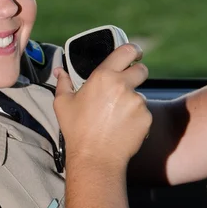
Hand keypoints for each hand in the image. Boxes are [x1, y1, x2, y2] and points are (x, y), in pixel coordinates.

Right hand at [54, 43, 151, 169]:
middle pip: (141, 70)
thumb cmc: (76, 129)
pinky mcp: (146, 117)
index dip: (133, 50)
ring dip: (131, 100)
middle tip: (124, 87)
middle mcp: (123, 85)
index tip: (134, 54)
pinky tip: (122, 127)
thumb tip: (60, 72)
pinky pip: (144, 112)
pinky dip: (136, 117)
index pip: (127, 51)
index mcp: (104, 76)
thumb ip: (63, 82)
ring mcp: (137, 102)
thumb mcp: (63, 103)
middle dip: (135, 75)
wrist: (95, 157)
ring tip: (115, 116)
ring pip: (140, 94)